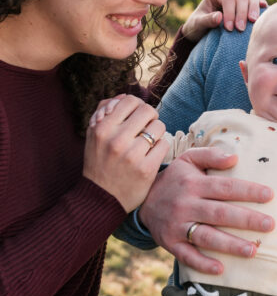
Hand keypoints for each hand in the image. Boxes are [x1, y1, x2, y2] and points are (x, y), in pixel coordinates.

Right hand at [83, 95, 168, 211]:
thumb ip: (104, 112)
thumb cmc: (99, 162)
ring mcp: (132, 155)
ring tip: (148, 142)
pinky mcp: (146, 169)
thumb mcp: (93, 135)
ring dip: (156, 133)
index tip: (136, 116)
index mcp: (102, 128)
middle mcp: (116, 140)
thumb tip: (123, 97)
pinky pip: (164, 144)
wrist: (101, 198)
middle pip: (148, 111)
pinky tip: (151, 154)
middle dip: (150, 117)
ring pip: (159, 126)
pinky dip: (160, 147)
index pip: (130, 101)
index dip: (137, 106)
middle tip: (146, 127)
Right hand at [139, 147, 274, 273]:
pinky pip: (186, 256)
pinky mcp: (170, 243)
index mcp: (193, 184)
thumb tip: (235, 157)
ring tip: (253, 250)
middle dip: (246, 220)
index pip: (225, 187)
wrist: (141, 199)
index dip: (248, 191)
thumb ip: (211, 155)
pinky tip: (221, 269)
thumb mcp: (188, 159)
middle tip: (270, 225)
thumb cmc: (175, 178)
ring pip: (206, 237)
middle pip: (220, 214)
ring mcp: (177, 225)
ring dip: (230, 245)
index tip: (270, 195)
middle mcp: (185, 204)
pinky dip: (202, 264)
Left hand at [182, 0, 266, 41]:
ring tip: (253, 22)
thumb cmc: (197, 26)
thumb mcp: (197, 24)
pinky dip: (262, 5)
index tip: (228, 28)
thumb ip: (206, 20)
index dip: (230, 12)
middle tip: (240, 29)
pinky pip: (258, 0)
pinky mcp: (248, 5)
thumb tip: (219, 16)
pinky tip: (264, 12)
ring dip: (254, 8)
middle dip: (241, 13)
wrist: (202, 31)